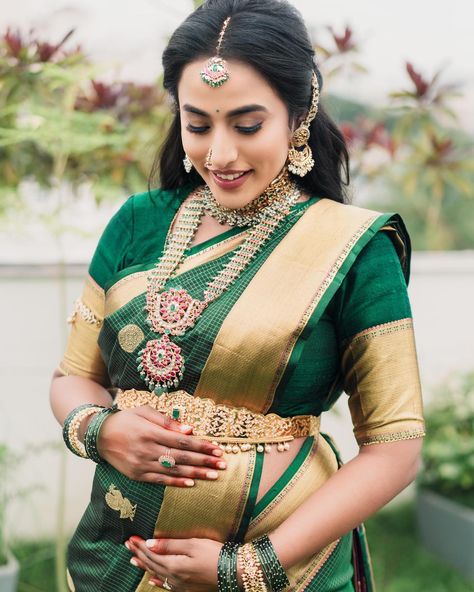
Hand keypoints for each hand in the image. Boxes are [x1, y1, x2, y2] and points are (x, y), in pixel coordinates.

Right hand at [97, 405, 225, 486]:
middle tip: (223, 464)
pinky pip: (160, 480)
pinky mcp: (137, 475)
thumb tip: (189, 430)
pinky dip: (176, 482)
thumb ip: (167, 421)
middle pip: (181, 457)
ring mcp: (142, 464)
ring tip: (213, 475)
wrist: (100, 436)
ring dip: (196, 473)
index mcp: (150, 432)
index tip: (217, 449)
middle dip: (204, 461)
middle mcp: (147, 450)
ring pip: (173, 470)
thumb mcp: (145, 412)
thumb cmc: (126, 419)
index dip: (201, 446)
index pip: (182, 441)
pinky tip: (191, 483)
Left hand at [125, 535, 224, 590]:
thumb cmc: (214, 554)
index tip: (131, 538)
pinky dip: (157, 580)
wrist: (232, 572)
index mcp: (173, 565)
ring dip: (144, 566)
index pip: (151, 554)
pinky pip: (166, 585)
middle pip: (151, 564)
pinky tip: (152, 579)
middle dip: (139, 554)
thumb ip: (170, 545)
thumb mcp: (192, 544)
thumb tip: (149, 544)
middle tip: (128, 545)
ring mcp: (180, 585)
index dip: (140, 546)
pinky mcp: (187, 588)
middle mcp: (173, 577)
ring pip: (157, 574)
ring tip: (133, 560)